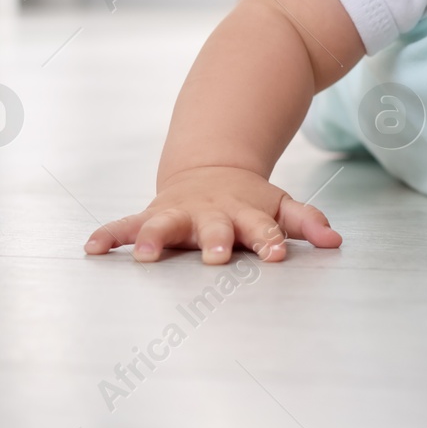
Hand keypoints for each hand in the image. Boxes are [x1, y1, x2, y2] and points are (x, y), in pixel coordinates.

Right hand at [83, 165, 340, 263]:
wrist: (211, 170)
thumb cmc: (250, 201)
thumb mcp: (281, 206)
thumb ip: (307, 222)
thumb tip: (335, 241)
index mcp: (244, 212)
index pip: (261, 228)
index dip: (269, 241)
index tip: (275, 256)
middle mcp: (210, 213)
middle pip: (214, 227)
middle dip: (215, 241)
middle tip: (216, 257)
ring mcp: (179, 212)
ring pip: (165, 223)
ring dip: (154, 237)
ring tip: (143, 253)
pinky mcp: (152, 215)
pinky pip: (125, 224)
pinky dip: (109, 234)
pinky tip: (91, 248)